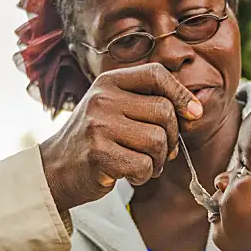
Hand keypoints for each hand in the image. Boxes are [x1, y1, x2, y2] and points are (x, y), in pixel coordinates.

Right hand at [38, 63, 202, 213]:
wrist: (55, 169)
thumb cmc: (93, 140)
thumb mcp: (113, 108)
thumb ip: (146, 103)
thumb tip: (195, 110)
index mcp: (109, 81)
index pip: (156, 74)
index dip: (182, 94)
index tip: (194, 114)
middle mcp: (103, 98)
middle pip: (164, 111)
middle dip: (171, 138)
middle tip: (161, 153)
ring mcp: (99, 125)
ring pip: (157, 140)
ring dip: (158, 161)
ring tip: (143, 164)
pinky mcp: (98, 154)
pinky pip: (144, 165)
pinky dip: (144, 175)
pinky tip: (129, 174)